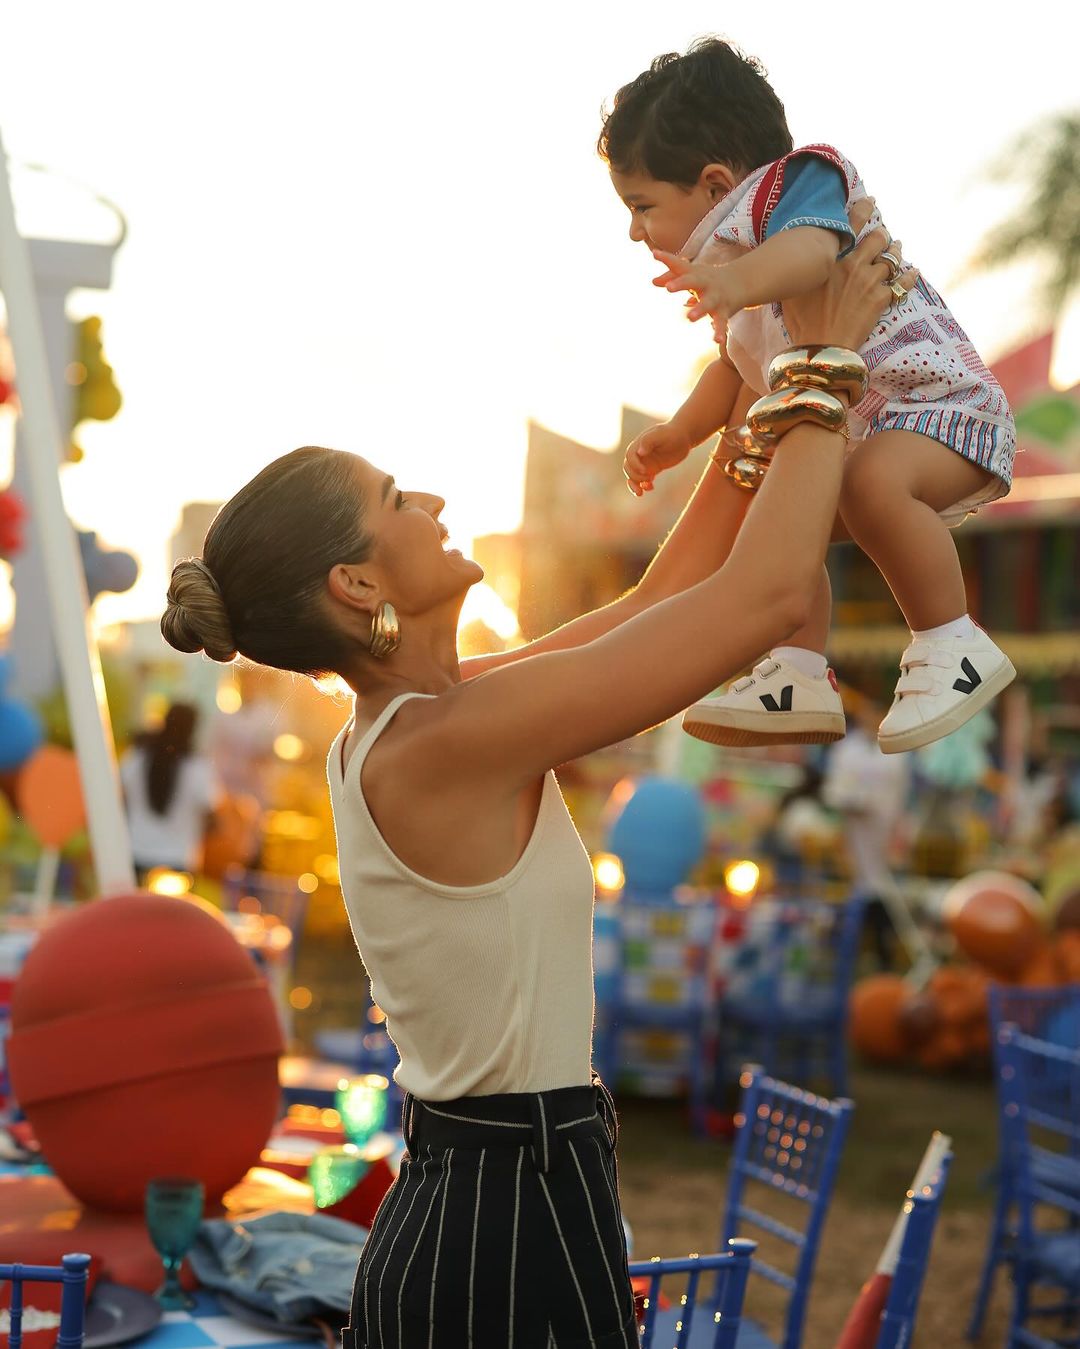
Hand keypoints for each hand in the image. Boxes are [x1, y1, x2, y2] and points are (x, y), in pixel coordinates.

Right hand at [624, 422, 691, 496]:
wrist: (683, 437)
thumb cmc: (672, 433)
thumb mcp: (661, 434)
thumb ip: (649, 441)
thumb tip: (640, 452)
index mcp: (638, 445)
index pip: (629, 457)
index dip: (634, 465)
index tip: (644, 471)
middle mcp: (639, 455)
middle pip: (628, 468)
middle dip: (634, 477)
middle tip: (649, 478)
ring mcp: (645, 463)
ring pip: (633, 477)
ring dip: (635, 485)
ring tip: (641, 493)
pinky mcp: (652, 470)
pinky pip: (643, 480)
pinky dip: (644, 486)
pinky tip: (651, 487)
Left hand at [652, 251, 740, 323]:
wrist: (741, 282)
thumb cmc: (708, 278)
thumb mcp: (691, 275)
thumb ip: (672, 277)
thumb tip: (653, 281)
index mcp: (695, 273)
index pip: (679, 265)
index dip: (667, 259)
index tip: (654, 254)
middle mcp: (705, 283)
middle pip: (693, 281)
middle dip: (681, 283)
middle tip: (668, 288)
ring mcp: (716, 297)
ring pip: (708, 303)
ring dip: (700, 309)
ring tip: (690, 317)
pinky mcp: (724, 311)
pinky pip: (722, 322)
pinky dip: (719, 331)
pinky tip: (717, 341)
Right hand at [782, 199, 918, 349]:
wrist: (821, 348)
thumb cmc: (802, 324)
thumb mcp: (792, 292)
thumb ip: (801, 274)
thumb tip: (793, 266)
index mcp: (831, 260)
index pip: (849, 227)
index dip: (862, 211)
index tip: (870, 202)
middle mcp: (853, 265)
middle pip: (877, 239)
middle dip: (882, 236)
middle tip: (884, 235)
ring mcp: (869, 281)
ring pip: (892, 257)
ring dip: (896, 252)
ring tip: (898, 249)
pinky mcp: (881, 299)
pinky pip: (902, 283)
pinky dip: (909, 278)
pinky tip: (914, 273)